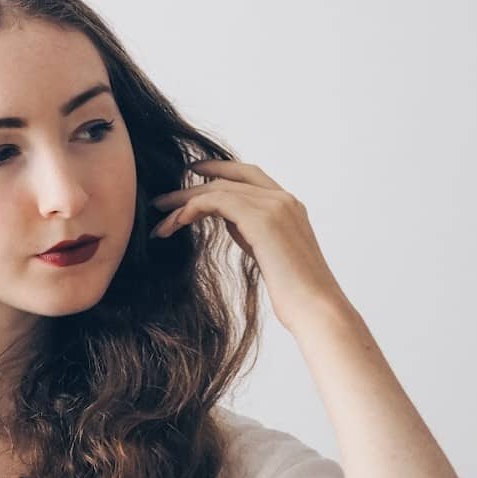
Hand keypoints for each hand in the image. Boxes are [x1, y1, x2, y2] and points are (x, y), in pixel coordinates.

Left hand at [148, 159, 349, 332]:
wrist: (315, 309)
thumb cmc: (294, 293)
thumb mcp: (270, 254)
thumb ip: (253, 232)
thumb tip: (229, 221)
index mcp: (289, 205)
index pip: (248, 174)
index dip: (219, 169)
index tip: (193, 172)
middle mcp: (283, 199)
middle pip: (228, 178)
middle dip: (192, 186)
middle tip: (163, 200)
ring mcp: (275, 205)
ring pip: (218, 189)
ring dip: (184, 202)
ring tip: (160, 219)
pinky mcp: (262, 218)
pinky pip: (216, 201)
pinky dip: (191, 208)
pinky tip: (176, 223)